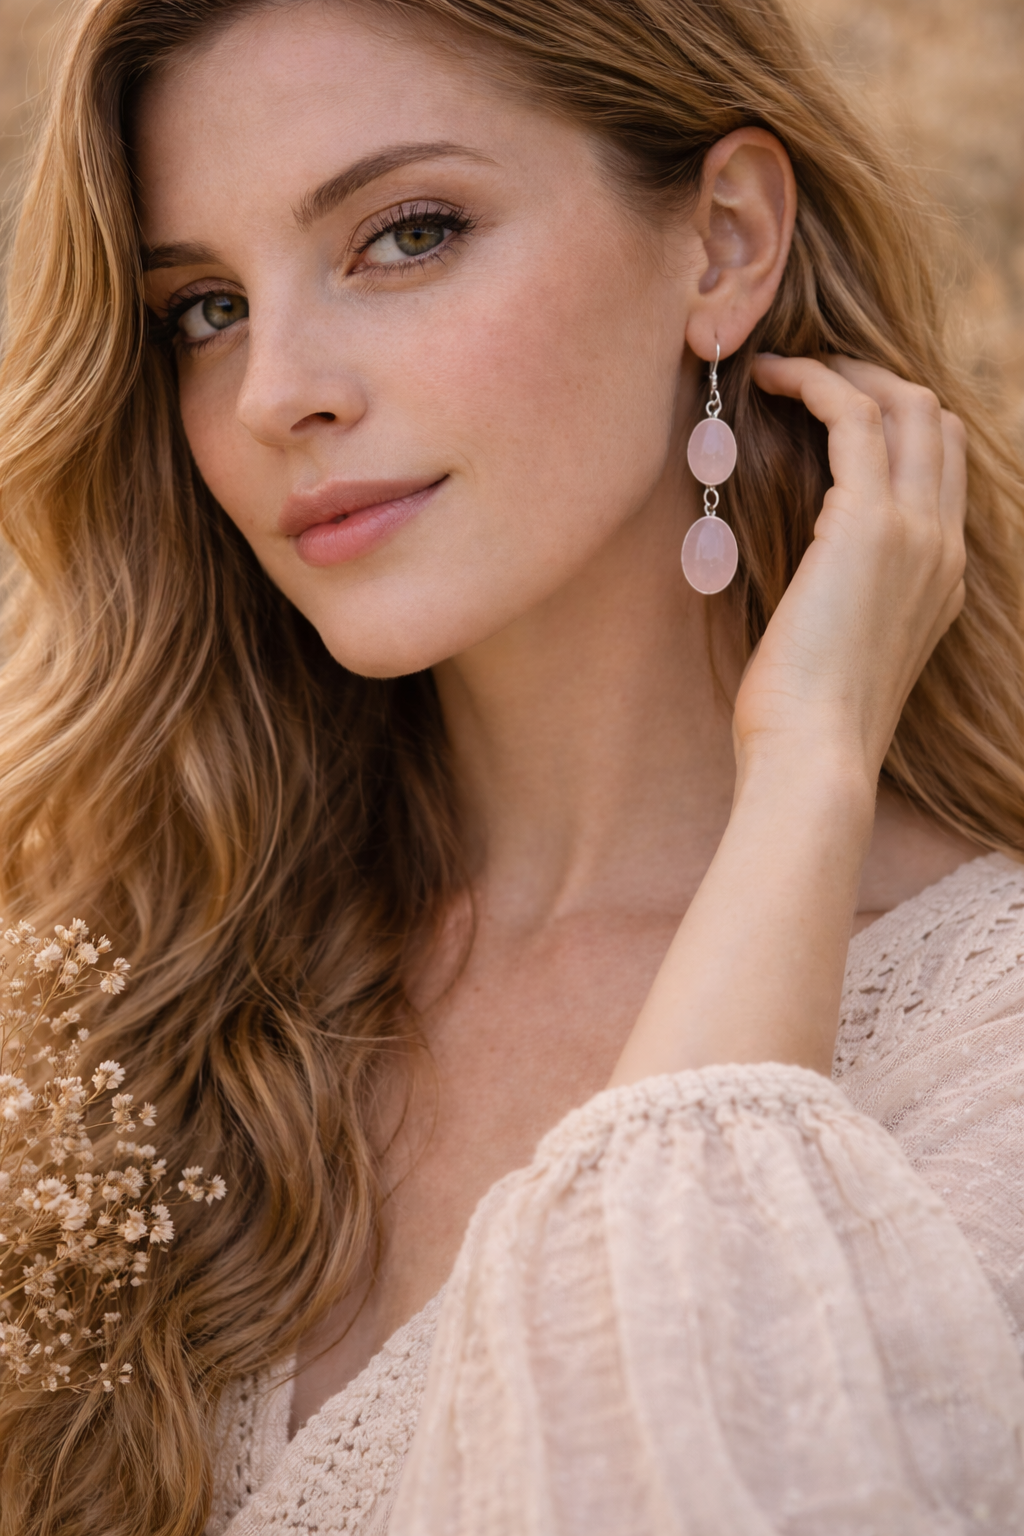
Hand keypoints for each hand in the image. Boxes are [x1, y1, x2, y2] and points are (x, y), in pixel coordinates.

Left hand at [735, 355, 966, 787]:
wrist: (813, 757)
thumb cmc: (803, 719)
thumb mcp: (838, 648)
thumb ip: (842, 598)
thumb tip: (806, 571)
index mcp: (943, 576)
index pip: (940, 467)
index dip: (892, 422)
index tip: (830, 411)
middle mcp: (944, 545)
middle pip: (936, 421)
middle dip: (875, 381)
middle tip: (808, 374)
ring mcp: (918, 532)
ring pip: (906, 404)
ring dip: (843, 370)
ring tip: (783, 366)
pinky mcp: (871, 524)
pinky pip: (854, 417)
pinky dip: (815, 383)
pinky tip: (771, 378)